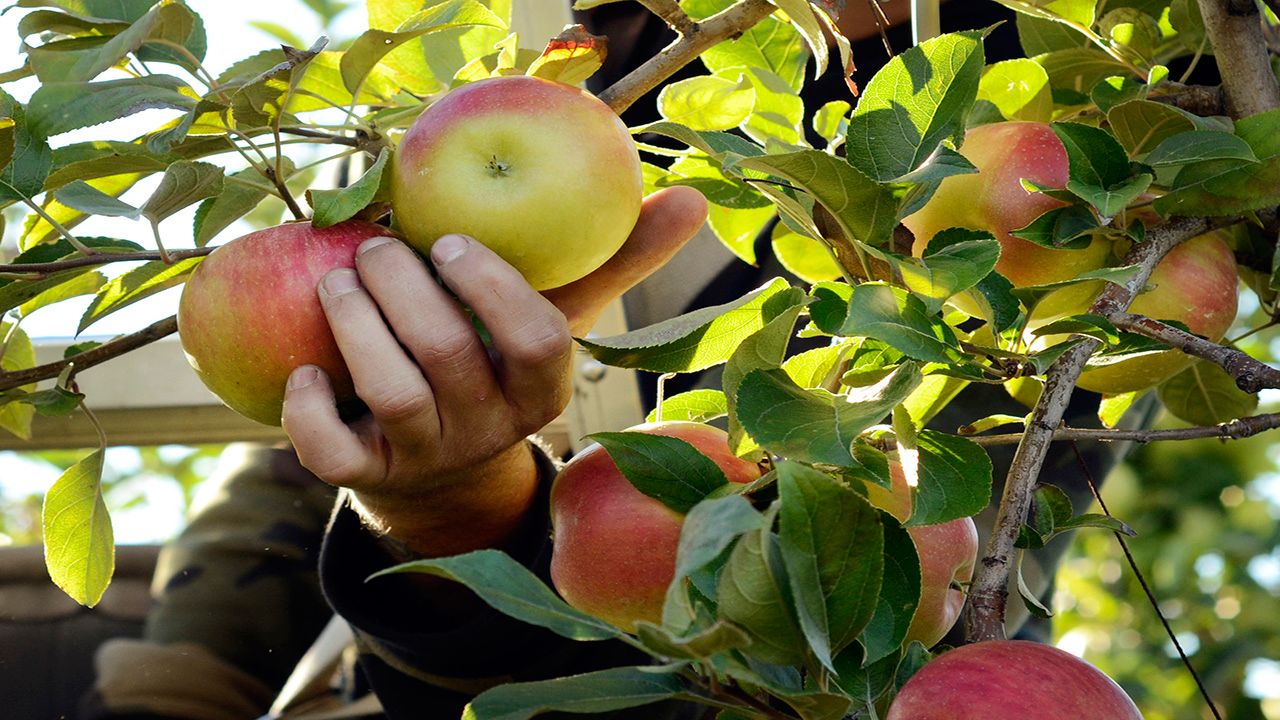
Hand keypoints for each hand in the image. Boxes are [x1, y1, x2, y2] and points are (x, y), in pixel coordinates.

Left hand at [281, 187, 707, 555]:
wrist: (444, 468)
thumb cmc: (499, 363)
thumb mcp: (557, 317)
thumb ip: (615, 260)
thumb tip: (691, 199)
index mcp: (542, 389)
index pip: (537, 343)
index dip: (491, 289)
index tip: (448, 241)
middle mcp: (492, 428)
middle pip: (448, 358)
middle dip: (403, 291)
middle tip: (373, 247)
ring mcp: (431, 457)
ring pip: (393, 394)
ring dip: (355, 327)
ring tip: (335, 279)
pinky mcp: (371, 480)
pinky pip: (334, 458)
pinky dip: (310, 413)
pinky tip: (304, 371)